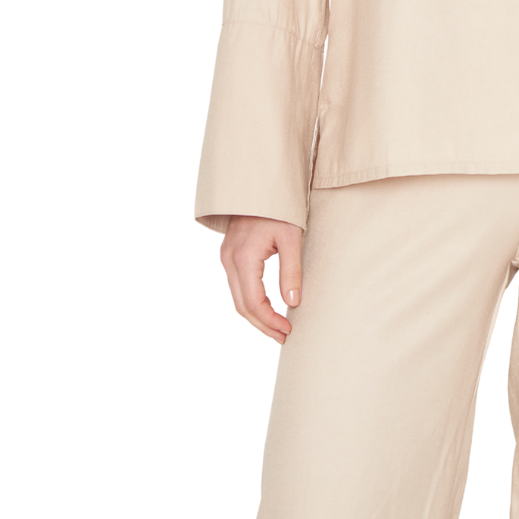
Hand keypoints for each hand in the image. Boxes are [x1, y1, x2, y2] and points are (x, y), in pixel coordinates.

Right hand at [220, 216, 302, 342]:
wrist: (260, 182)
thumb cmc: (279, 207)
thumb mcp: (291, 238)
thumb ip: (291, 271)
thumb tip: (293, 304)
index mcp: (243, 258)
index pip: (254, 302)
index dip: (270, 321)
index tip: (288, 330)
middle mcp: (229, 260)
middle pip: (242, 305)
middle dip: (262, 324)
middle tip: (283, 336)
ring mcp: (226, 257)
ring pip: (237, 297)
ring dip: (256, 315)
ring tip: (276, 327)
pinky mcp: (229, 254)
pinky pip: (237, 286)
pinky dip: (250, 301)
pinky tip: (265, 307)